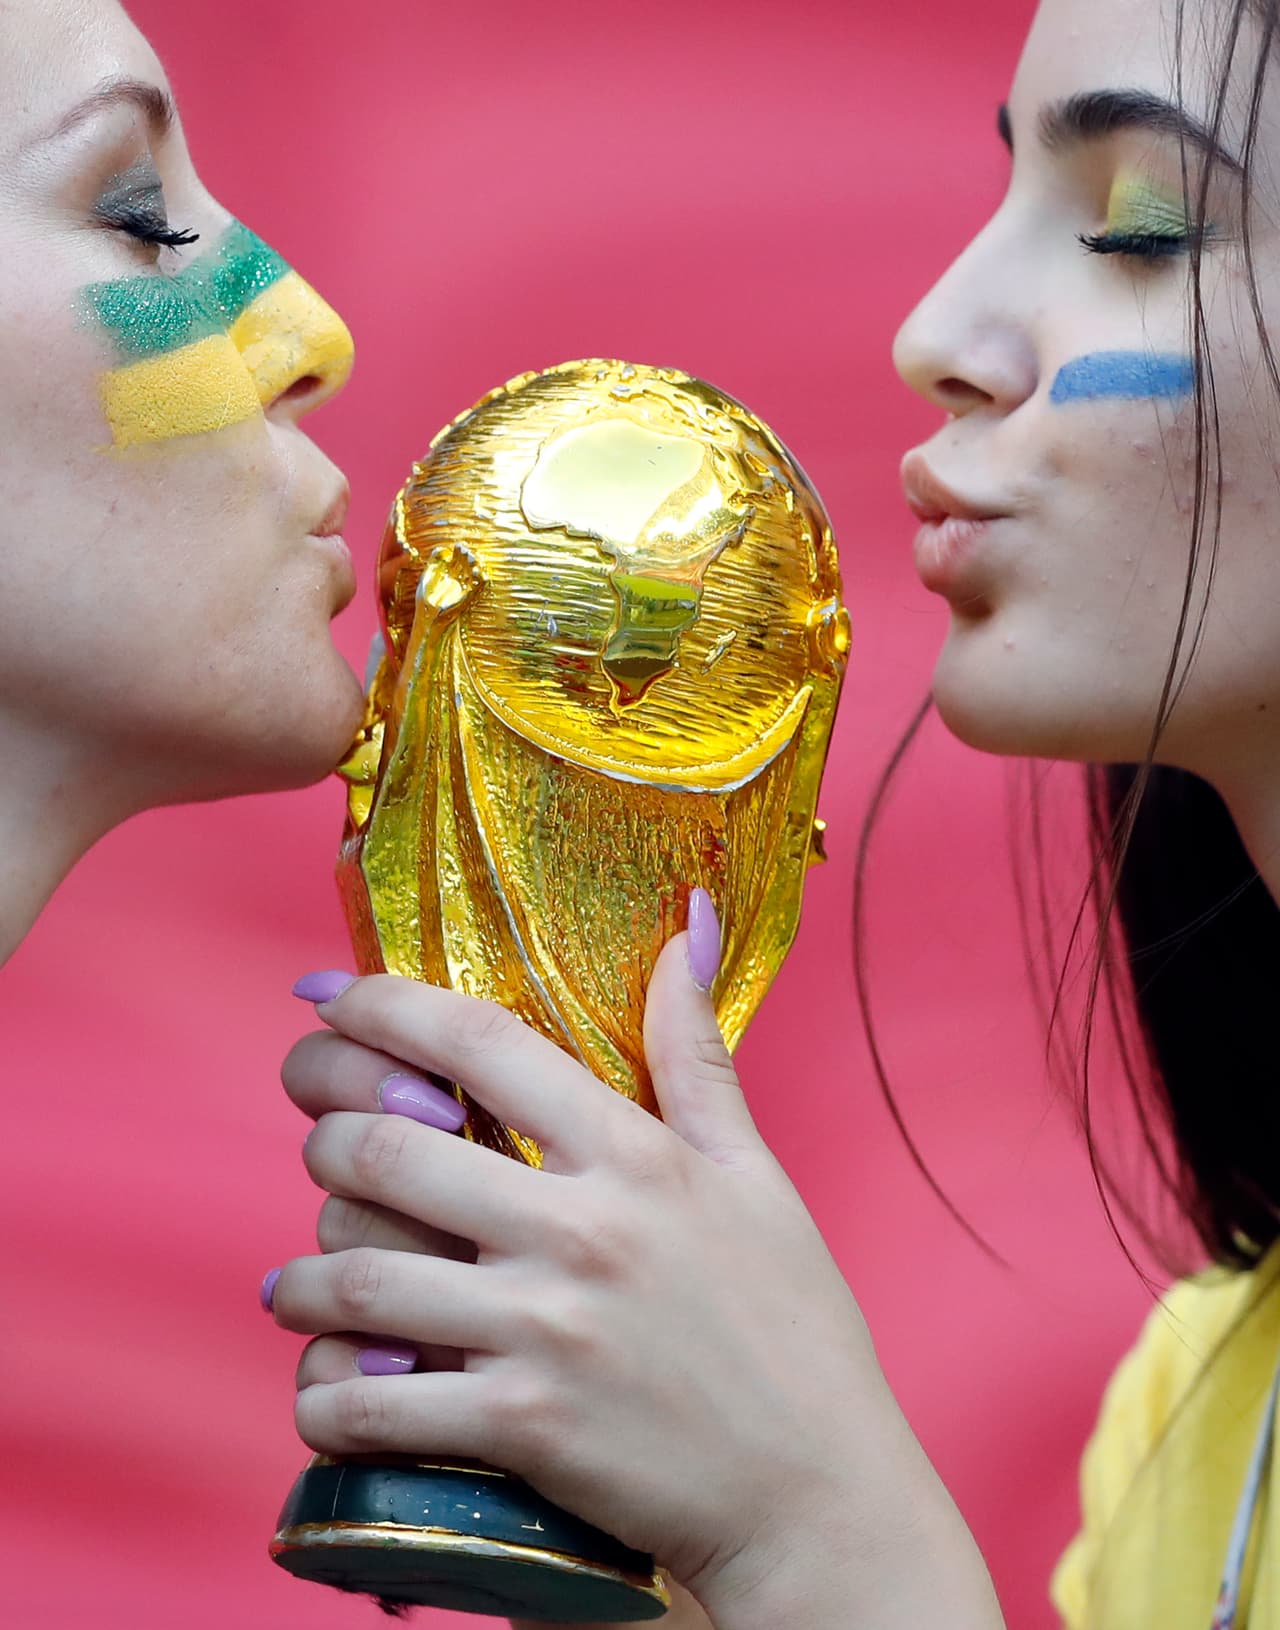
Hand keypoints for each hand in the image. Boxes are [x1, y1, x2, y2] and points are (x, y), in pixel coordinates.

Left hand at [271, 931, 1001, 1627]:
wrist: (819, 1494)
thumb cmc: (794, 1328)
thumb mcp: (758, 1176)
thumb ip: (697, 1054)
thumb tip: (682, 925)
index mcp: (634, 1155)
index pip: (482, 1043)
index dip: (385, 1006)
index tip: (329, 997)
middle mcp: (579, 1230)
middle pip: (388, 1152)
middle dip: (323, 1138)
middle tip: (317, 1148)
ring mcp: (545, 1331)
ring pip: (360, 1278)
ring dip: (304, 1278)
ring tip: (298, 1282)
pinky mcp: (523, 1427)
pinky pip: (374, 1404)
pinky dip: (324, 1396)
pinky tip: (322, 1386)